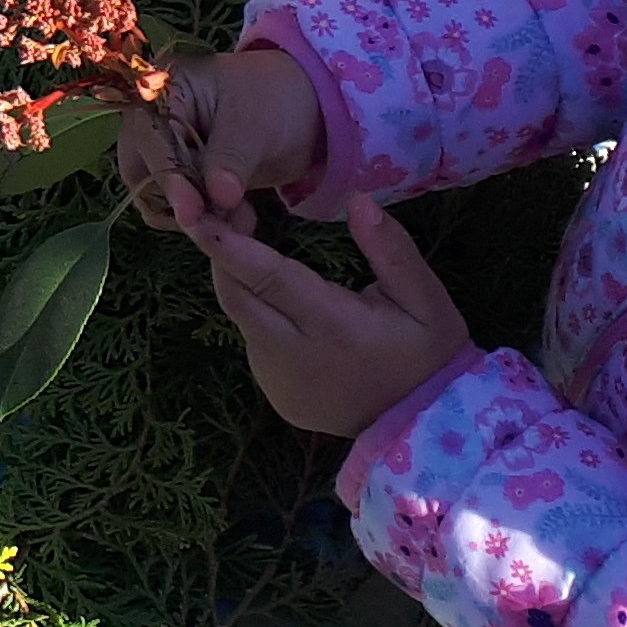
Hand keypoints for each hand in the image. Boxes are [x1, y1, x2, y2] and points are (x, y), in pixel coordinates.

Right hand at [113, 46, 326, 236]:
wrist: (302, 113)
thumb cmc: (275, 100)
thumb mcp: (255, 122)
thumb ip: (231, 159)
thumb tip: (218, 196)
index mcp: (162, 92)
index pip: (151, 140)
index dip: (169, 179)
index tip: (191, 215)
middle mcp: (152, 125)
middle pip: (143, 175)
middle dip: (182, 204)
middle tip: (224, 223)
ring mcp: (166, 156)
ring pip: (159, 201)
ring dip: (198, 219)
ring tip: (242, 218)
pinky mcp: (183, 182)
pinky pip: (180, 211)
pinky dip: (208, 222)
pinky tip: (241, 218)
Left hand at [160, 179, 472, 438]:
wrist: (422, 427)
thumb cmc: (427, 355)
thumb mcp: (426, 300)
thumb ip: (392, 250)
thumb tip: (358, 200)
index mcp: (333, 328)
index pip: (268, 278)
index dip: (229, 246)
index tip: (199, 215)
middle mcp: (293, 357)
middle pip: (236, 297)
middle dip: (222, 252)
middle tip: (233, 211)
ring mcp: (278, 381)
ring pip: (243, 318)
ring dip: (244, 283)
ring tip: (257, 248)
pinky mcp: (275, 395)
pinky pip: (255, 343)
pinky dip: (260, 315)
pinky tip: (283, 302)